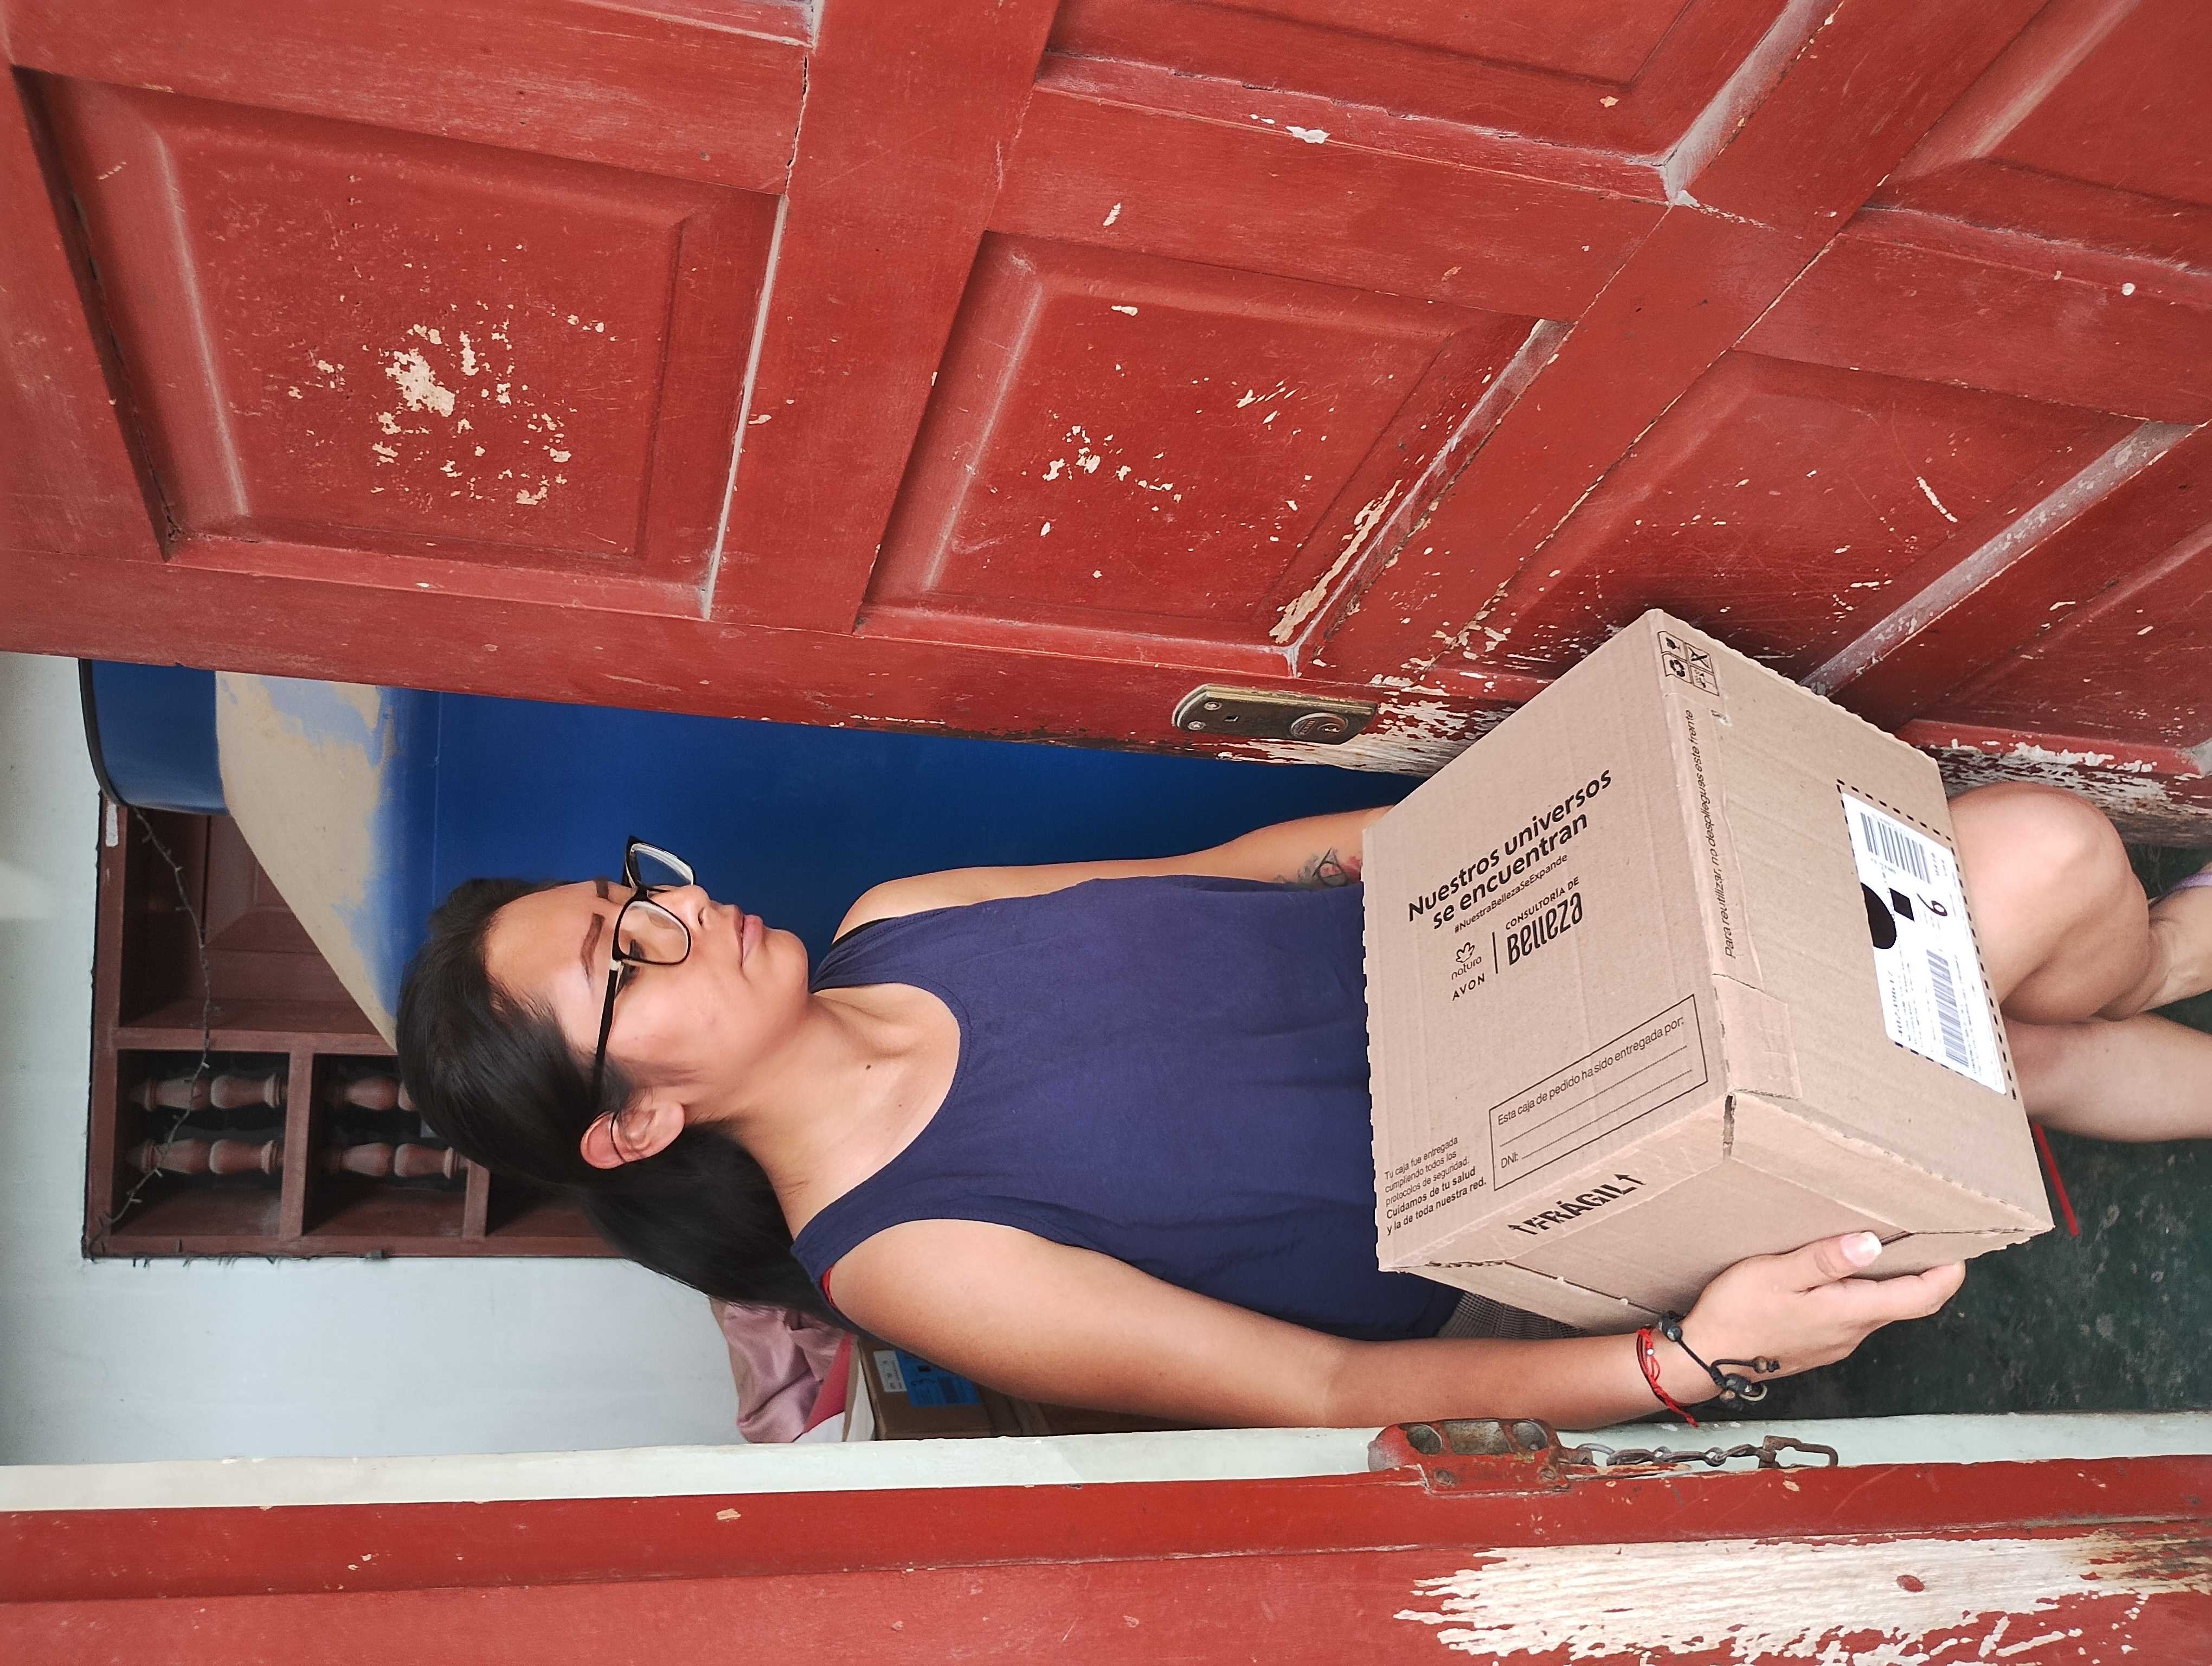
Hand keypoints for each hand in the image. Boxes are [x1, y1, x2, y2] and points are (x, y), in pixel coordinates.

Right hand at [1663, 1233, 1964, 1404]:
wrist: (1705, 1357)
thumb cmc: (1736, 1313)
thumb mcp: (1775, 1274)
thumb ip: (1824, 1259)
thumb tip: (1872, 1243)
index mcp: (1849, 1312)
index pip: (1922, 1297)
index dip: (1948, 1274)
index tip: (1960, 1247)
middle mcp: (1852, 1332)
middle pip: (1907, 1304)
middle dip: (1926, 1273)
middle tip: (1930, 1238)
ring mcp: (1837, 1343)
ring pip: (1881, 1310)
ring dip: (1893, 1283)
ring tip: (1886, 1247)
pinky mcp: (1820, 1345)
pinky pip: (1856, 1318)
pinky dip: (1866, 1294)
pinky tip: (1843, 1275)